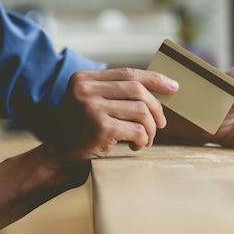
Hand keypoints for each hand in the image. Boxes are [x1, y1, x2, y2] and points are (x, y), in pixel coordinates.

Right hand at [49, 68, 178, 160]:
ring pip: (142, 111)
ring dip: (150, 129)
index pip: (127, 73)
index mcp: (83, 79)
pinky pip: (138, 130)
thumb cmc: (82, 132)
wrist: (60, 159)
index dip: (154, 79)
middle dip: (156, 109)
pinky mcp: (100, 126)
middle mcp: (85, 89)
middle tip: (161, 125)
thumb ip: (115, 93)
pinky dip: (143, 140)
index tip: (174, 87)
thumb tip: (159, 87)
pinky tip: (135, 146)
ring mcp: (91, 107)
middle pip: (138, 90)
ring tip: (145, 140)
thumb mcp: (93, 104)